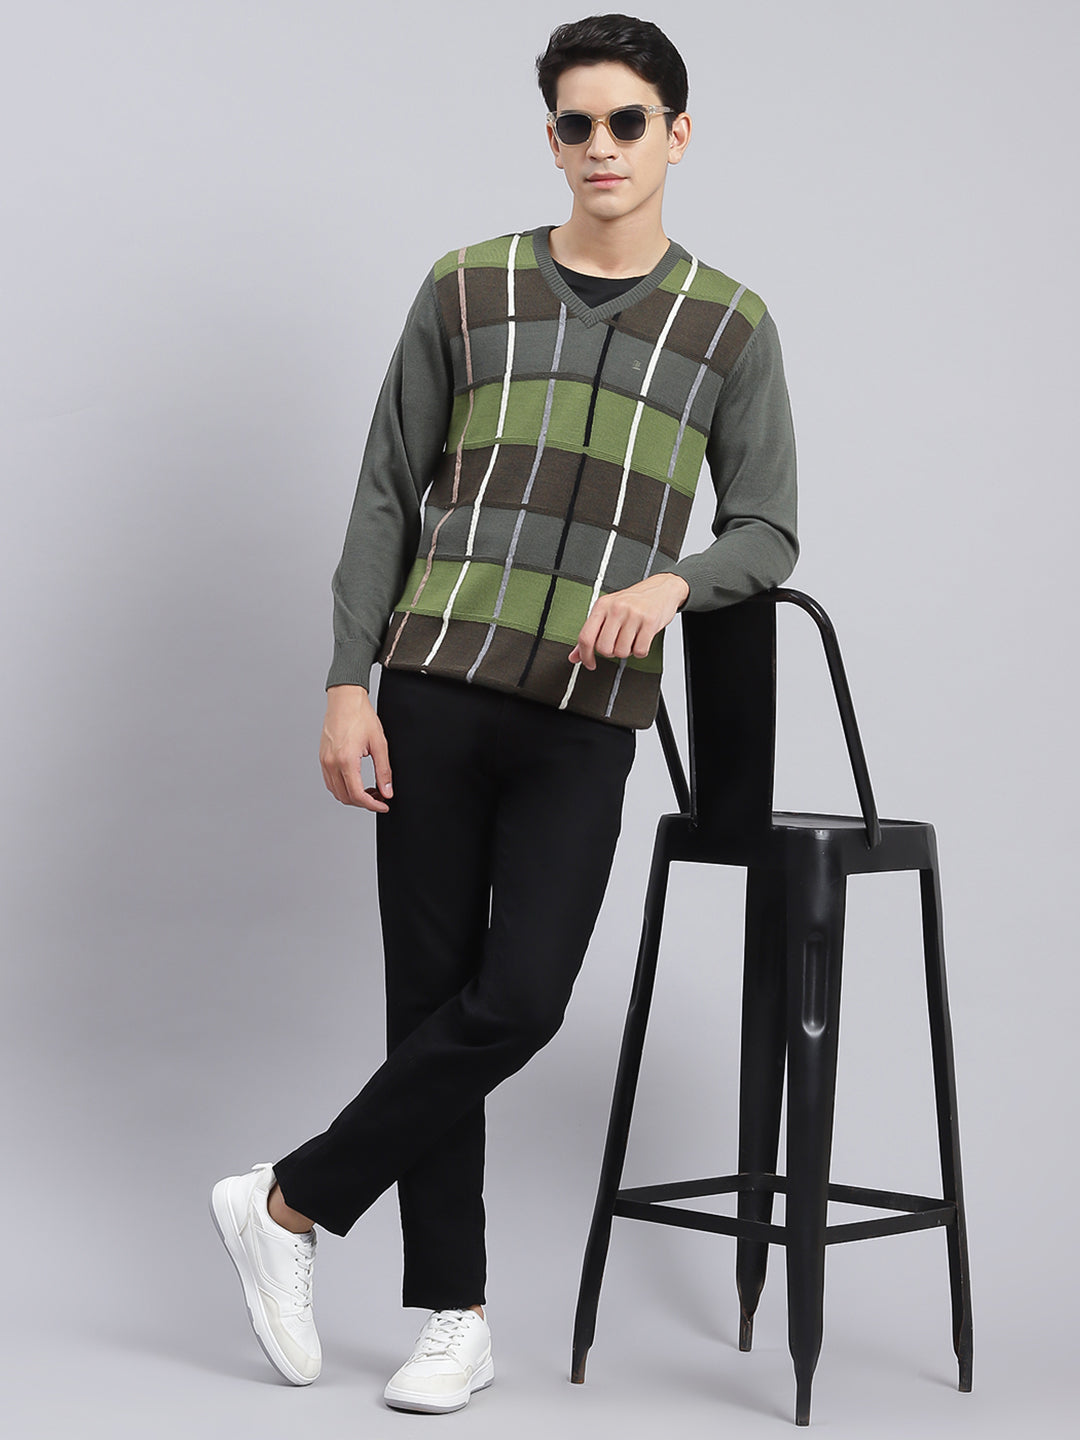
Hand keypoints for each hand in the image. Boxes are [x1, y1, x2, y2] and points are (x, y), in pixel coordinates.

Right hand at [319, 685, 392, 811]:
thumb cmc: (361, 716)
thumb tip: (387, 791)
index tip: (383, 805)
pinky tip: (356, 781)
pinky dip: (343, 788)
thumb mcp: (379, 744)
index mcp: (346, 760)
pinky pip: (330, 782)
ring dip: (352, 796)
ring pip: (336, 792)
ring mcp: (325, 761)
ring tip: (369, 790)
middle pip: (345, 797)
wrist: (345, 700)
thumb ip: (384, 771)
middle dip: (364, 802)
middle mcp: (332, 763)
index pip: (357, 794)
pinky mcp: (322, 758)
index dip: (372, 805)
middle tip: (379, 797)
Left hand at [569, 572, 689, 670]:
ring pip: (622, 652)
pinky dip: (640, 651)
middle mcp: (616, 608)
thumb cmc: (634, 601)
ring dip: (627, 651)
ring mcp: (634, 615)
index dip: (585, 655)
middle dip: (610, 652)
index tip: (590, 663)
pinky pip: (640, 651)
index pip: (586, 637)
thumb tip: (575, 656)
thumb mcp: (608, 611)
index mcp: (602, 605)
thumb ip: (591, 633)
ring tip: (631, 638)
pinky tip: (641, 639)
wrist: (662, 588)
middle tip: (617, 644)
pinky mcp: (650, 622)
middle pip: (604, 648)